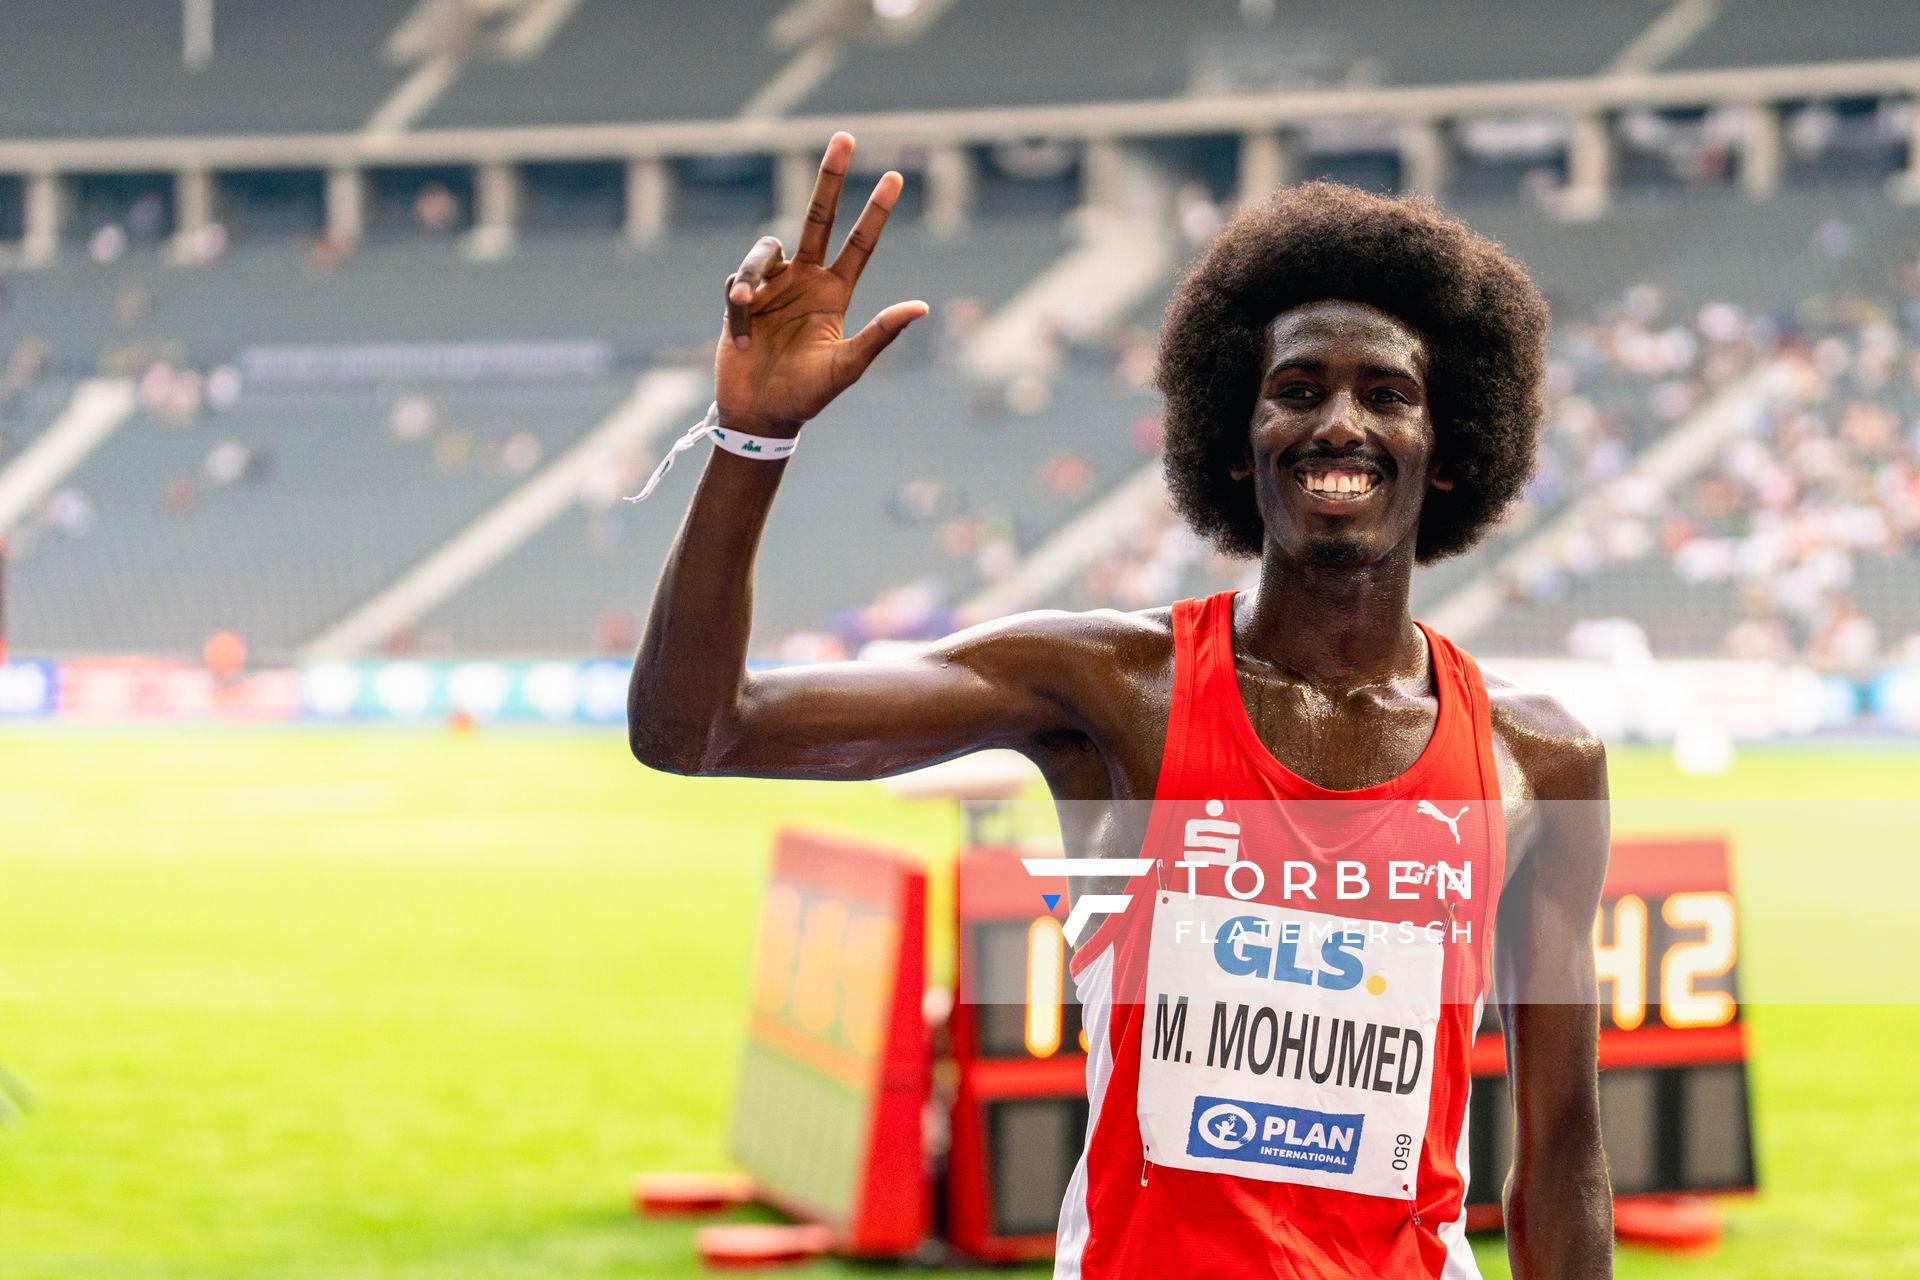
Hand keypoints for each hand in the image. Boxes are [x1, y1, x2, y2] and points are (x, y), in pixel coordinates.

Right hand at [715, 132, 928, 435]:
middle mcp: (805, 280)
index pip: (861, 243)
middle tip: (845, 138)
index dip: (877, 211)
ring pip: (765, 249)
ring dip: (753, 269)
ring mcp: (772, 286)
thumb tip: (922, 306)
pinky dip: (738, 304)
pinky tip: (741, 338)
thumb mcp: (848, 366)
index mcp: (835, 293)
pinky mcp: (740, 299)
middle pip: (819, 217)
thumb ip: (881, 334)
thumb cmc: (807, 396)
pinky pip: (737, 284)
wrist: (760, 416)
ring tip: (743, 302)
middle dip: (831, 178)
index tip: (895, 176)